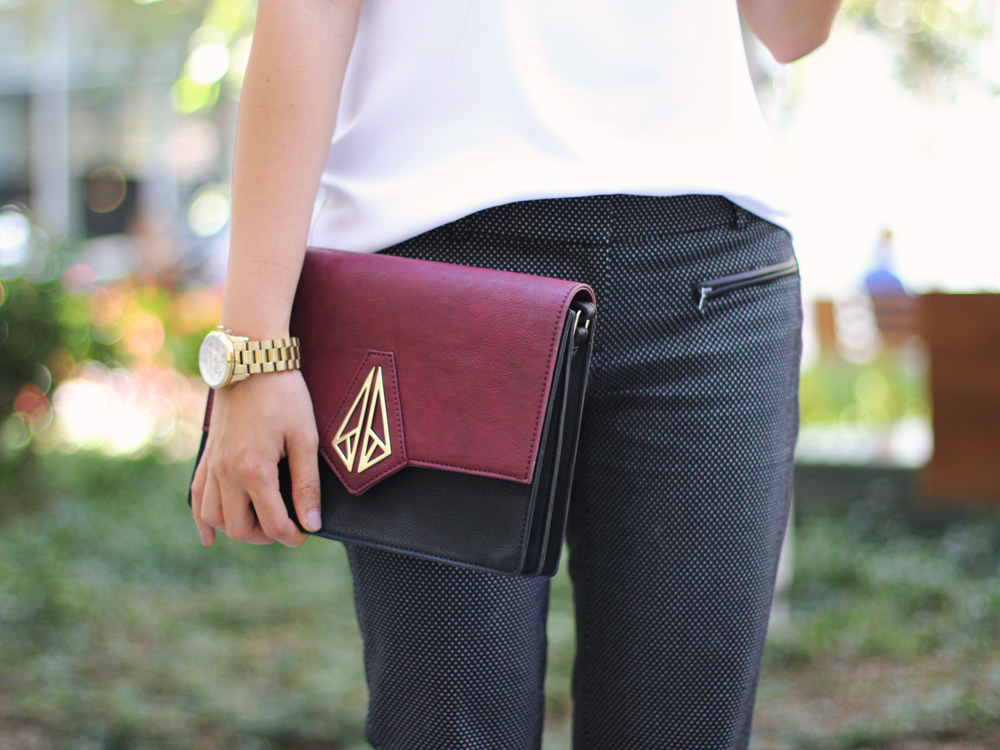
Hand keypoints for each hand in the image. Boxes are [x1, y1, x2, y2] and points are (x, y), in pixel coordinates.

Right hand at [189, 369, 320, 546]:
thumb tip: (312, 523)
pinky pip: (196, 498)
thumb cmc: (284, 396)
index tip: (307, 533)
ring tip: (261, 524)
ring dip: (237, 529)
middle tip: (288, 526)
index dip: (293, 535)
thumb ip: (307, 485)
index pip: (273, 523)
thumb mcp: (305, 439)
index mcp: (254, 470)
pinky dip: (202, 520)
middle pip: (240, 529)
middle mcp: (226, 472)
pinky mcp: (206, 457)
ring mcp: (212, 465)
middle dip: (266, 536)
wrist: (252, 361)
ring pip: (214, 518)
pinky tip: (210, 536)